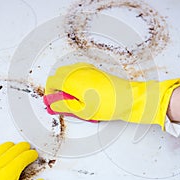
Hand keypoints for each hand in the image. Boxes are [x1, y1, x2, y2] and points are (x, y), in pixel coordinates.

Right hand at [44, 63, 179, 128]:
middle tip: (62, 102)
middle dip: (56, 87)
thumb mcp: (83, 110)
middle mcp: (78, 71)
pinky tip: (82, 93)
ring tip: (73, 99)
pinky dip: (74, 80)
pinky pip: (77, 71)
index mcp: (73, 80)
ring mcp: (87, 68)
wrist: (130, 98)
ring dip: (65, 83)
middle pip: (58, 75)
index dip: (49, 93)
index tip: (53, 102)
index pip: (52, 81)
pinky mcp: (94, 70)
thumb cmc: (111, 104)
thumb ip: (64, 105)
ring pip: (67, 72)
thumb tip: (53, 103)